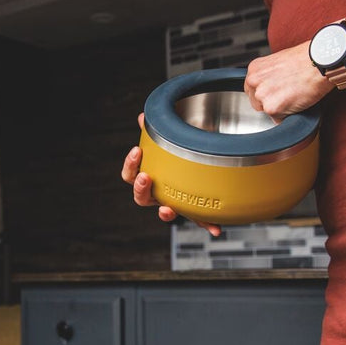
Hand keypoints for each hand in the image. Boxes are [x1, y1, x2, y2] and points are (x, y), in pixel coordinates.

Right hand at [120, 113, 221, 236]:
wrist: (200, 167)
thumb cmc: (177, 158)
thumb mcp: (167, 143)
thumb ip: (155, 132)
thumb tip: (142, 116)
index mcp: (148, 178)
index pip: (130, 175)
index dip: (131, 166)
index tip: (137, 152)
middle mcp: (157, 194)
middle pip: (141, 198)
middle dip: (141, 188)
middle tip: (146, 176)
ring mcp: (174, 204)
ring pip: (165, 213)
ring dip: (165, 212)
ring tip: (167, 208)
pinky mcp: (192, 211)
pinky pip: (198, 220)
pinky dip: (206, 225)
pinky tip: (215, 228)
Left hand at [244, 41, 332, 116]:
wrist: (320, 61)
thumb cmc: (306, 59)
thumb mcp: (280, 61)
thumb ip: (270, 76)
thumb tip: (272, 86)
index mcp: (255, 69)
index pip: (253, 90)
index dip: (266, 93)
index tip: (276, 93)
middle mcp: (254, 81)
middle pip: (257, 102)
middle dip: (271, 102)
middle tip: (288, 94)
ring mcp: (262, 95)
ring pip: (267, 111)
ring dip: (280, 109)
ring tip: (294, 96)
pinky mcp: (272, 107)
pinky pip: (278, 119)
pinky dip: (288, 115)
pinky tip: (297, 101)